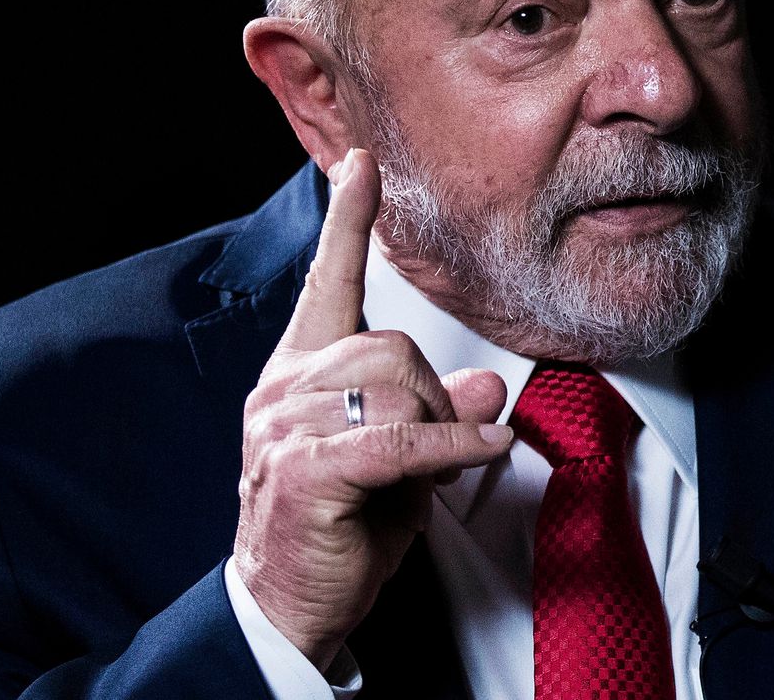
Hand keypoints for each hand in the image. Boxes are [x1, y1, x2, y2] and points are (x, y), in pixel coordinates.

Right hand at [232, 147, 512, 670]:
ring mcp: (285, 426)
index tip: (360, 165)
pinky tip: (483, 453)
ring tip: (421, 480)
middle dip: (434, 398)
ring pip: (399, 387)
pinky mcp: (306, 468)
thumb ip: (437, 416)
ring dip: (435, 434)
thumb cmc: (338, 533)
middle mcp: (283, 388)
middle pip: (393, 346)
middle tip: (432, 455)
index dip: (346, 222)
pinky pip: (399, 439)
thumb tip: (490, 391)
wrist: (286, 609)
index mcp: (299, 373)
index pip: (327, 283)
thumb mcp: (403, 466)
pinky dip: (452, 448)